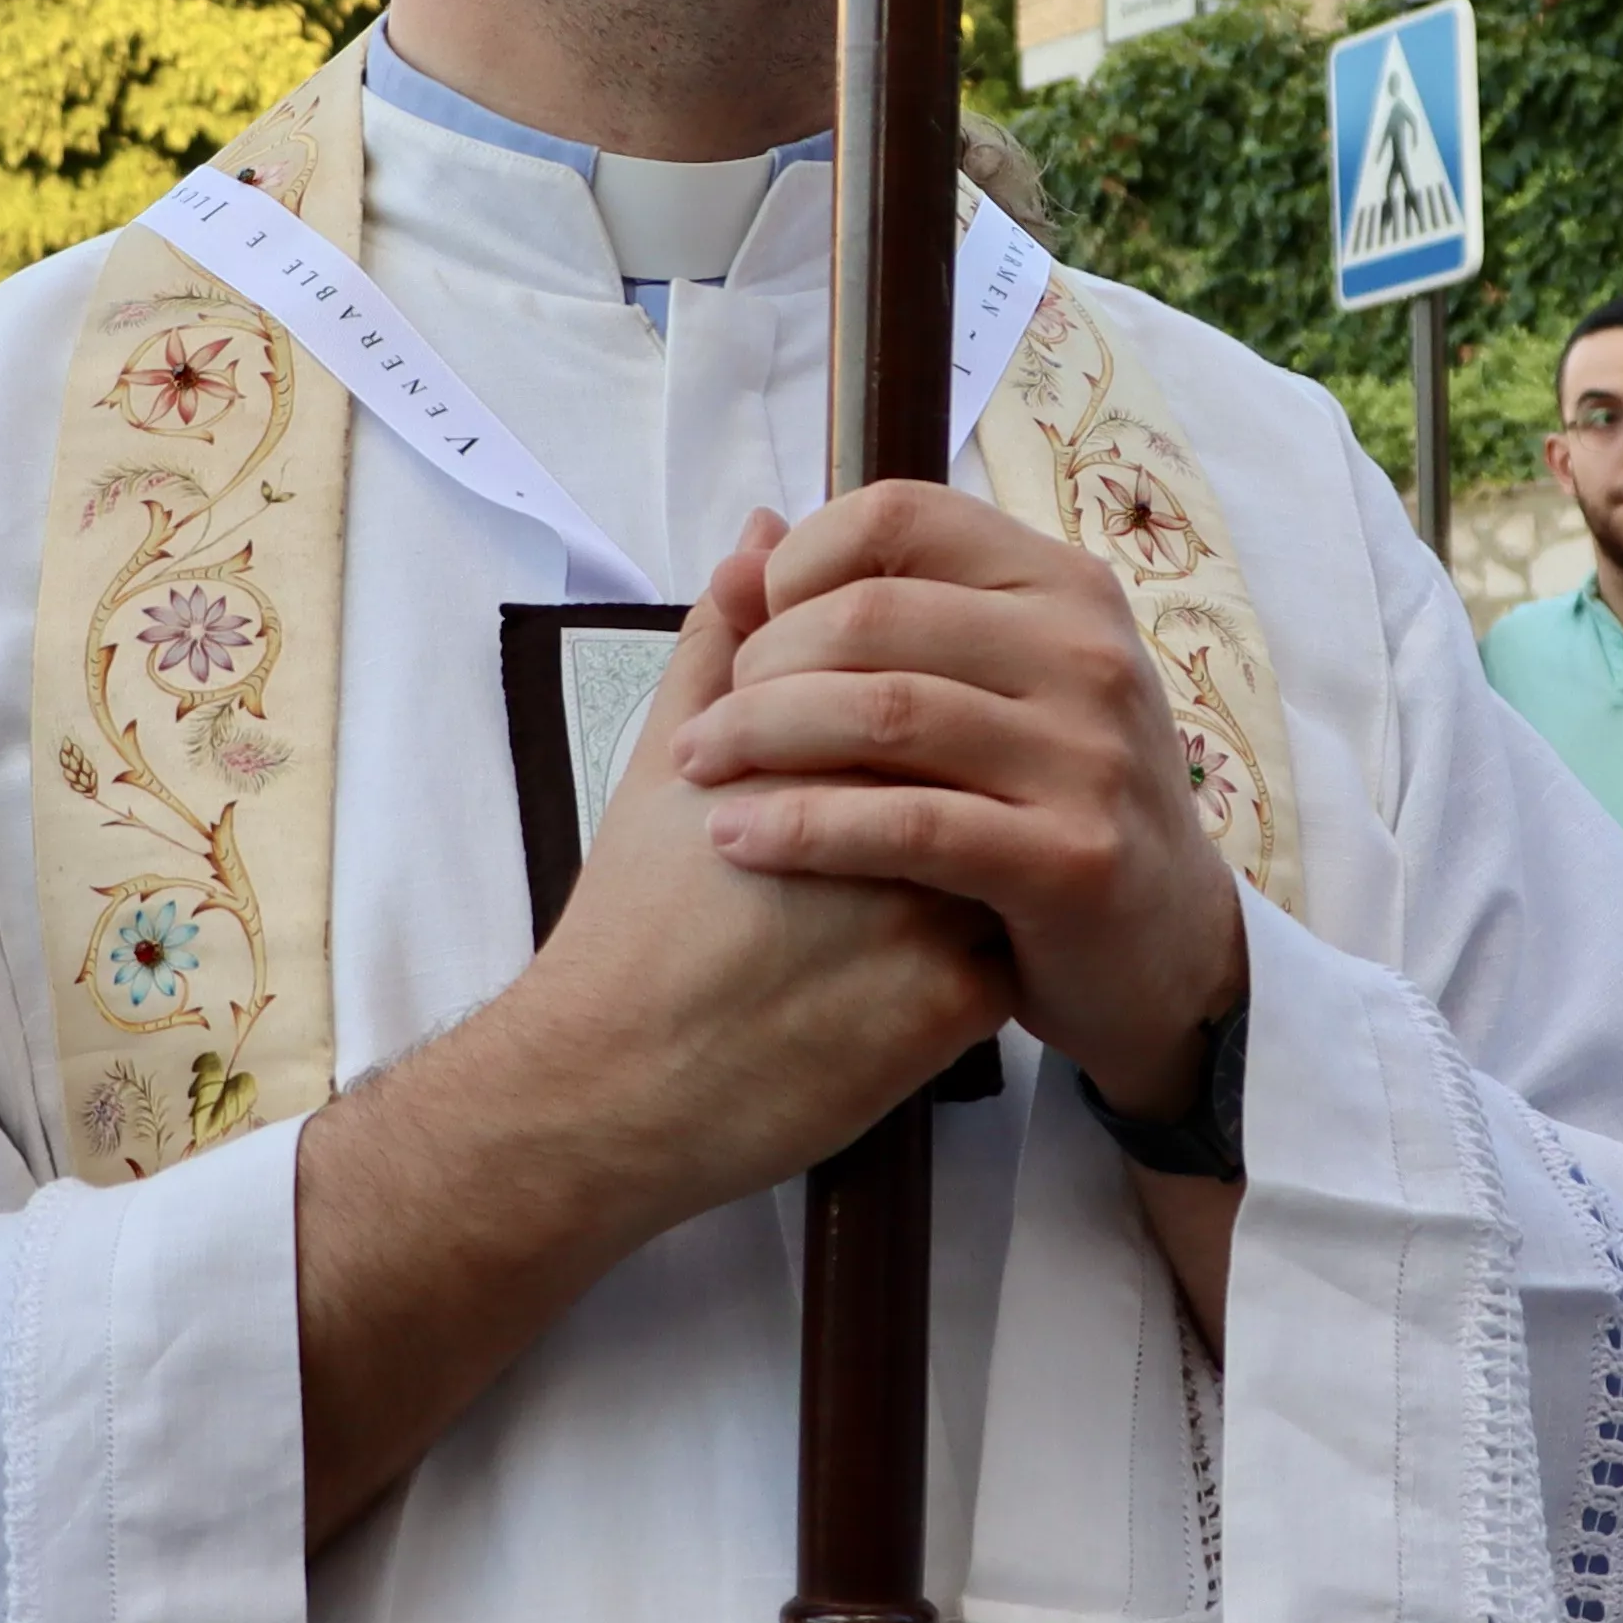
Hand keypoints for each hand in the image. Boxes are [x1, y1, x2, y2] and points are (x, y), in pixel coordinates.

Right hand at [486, 537, 1018, 1224]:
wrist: (613, 1087)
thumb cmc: (634, 923)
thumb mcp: (664, 764)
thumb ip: (722, 642)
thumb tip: (766, 535)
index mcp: (831, 741)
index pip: (934, 684)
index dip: (910, 717)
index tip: (863, 765)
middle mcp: (900, 811)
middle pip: (986, 765)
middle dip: (960, 788)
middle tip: (886, 838)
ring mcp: (938, 909)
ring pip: (1009, 857)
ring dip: (976, 873)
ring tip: (886, 917)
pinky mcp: (958, 1006)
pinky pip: (1009, 961)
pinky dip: (973, 965)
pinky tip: (899, 988)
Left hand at [671, 484, 1248, 1117]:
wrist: (1162, 945)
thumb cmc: (1046, 801)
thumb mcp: (985, 689)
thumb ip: (871, 614)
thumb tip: (743, 545)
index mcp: (1062, 585)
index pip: (900, 515)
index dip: (799, 563)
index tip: (749, 630)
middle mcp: (1087, 650)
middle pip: (872, 614)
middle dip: (760, 664)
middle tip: (708, 723)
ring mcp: (1090, 753)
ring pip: (881, 712)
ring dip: (760, 739)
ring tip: (698, 772)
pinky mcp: (1073, 857)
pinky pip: (907, 825)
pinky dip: (803, 826)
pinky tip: (737, 840)